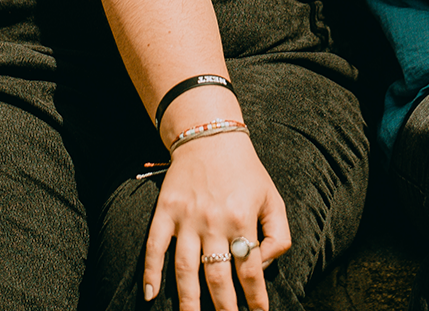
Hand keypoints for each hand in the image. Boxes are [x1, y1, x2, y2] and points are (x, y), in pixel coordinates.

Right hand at [143, 131, 289, 310]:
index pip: (250, 270)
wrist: (210, 134)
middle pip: (218, 277)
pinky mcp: (165, 211)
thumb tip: (263, 266)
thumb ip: (278, 234)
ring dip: (188, 301)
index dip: (256, 298)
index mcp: (242, 218)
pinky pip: (155, 245)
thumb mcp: (272, 197)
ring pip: (186, 270)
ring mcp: (187, 217)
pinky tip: (150, 294)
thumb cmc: (246, 170)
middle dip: (224, 308)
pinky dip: (151, 271)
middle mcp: (214, 221)